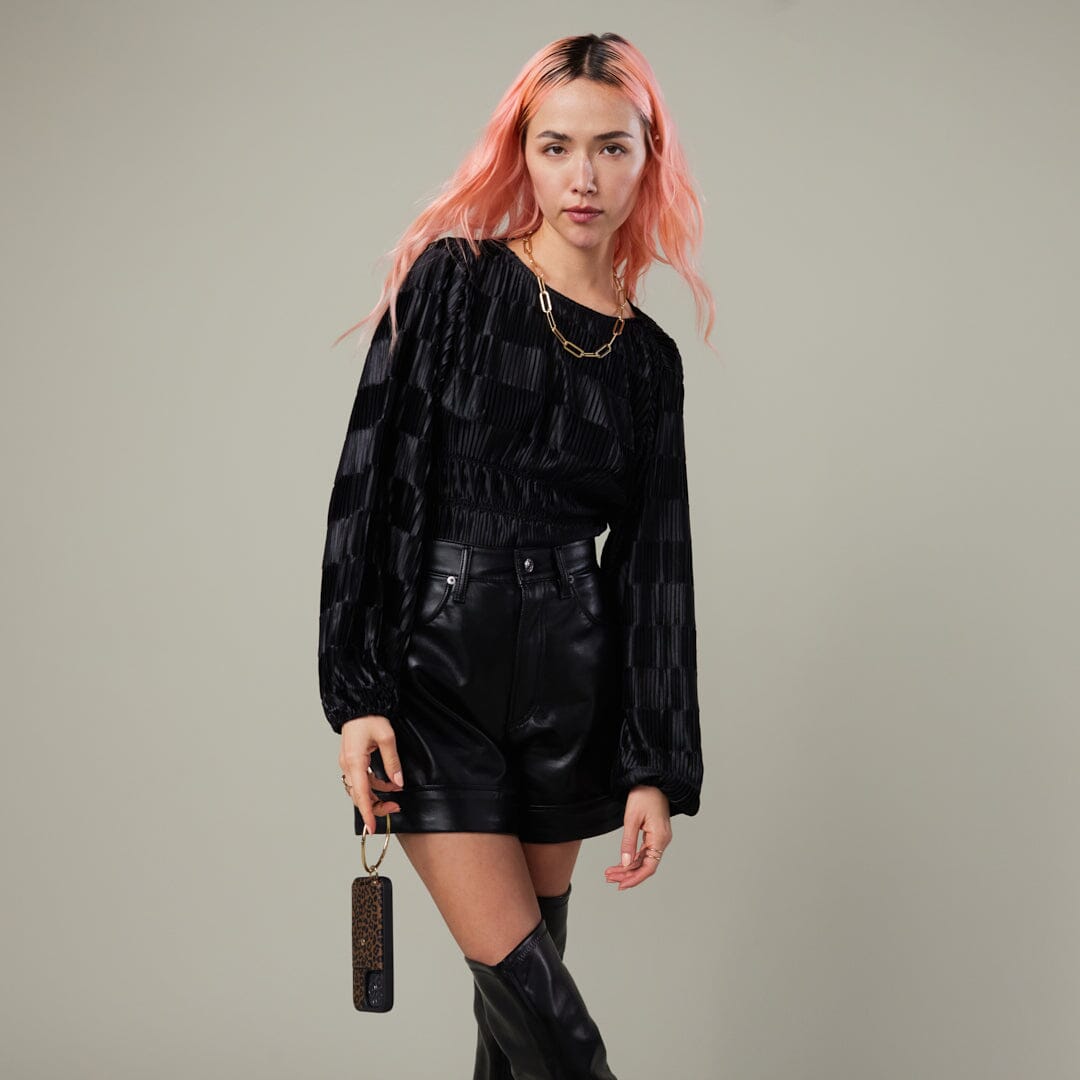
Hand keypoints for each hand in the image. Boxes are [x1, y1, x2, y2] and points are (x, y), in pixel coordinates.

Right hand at [339, 714, 405, 835]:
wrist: (358, 706)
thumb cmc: (369, 718)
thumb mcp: (386, 738)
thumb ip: (392, 762)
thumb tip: (398, 782)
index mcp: (354, 761)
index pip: (361, 793)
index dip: (367, 812)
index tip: (372, 827)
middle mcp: (348, 766)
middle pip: (359, 795)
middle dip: (377, 805)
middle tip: (395, 807)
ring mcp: (348, 764)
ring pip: (360, 789)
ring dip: (377, 795)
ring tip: (395, 795)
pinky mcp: (352, 762)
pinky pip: (362, 780)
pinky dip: (374, 785)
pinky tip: (388, 782)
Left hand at [604, 785, 671, 890]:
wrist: (652, 780)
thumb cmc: (644, 794)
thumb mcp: (631, 818)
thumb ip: (628, 842)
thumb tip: (624, 863)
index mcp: (659, 838)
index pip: (649, 867)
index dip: (635, 878)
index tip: (621, 885)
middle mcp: (662, 840)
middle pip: (645, 866)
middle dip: (627, 874)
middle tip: (609, 878)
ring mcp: (659, 838)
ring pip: (644, 860)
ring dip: (628, 868)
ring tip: (610, 873)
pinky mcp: (654, 834)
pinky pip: (644, 852)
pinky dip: (632, 858)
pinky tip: (620, 864)